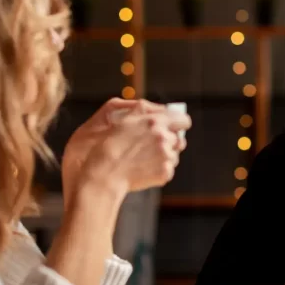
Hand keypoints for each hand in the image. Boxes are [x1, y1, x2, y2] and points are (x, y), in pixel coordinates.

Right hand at [62, 98, 189, 204]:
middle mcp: (163, 137)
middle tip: (150, 146)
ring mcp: (165, 156)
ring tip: (143, 159)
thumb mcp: (119, 119)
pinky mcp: (165, 173)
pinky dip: (158, 170)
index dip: (178, 123)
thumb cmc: (104, 146)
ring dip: (164, 156)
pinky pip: (168, 169)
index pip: (183, 120)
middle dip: (168, 141)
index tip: (172, 127)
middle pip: (178, 139)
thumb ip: (141, 110)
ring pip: (174, 155)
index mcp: (154, 121)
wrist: (101, 175)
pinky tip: (142, 170)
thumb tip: (159, 109)